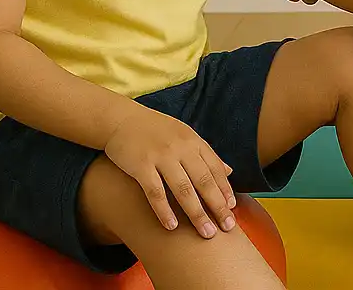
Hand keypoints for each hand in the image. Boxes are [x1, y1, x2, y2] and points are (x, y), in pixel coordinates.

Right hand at [104, 105, 236, 236]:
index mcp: (193, 141)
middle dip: (217, 206)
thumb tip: (229, 171)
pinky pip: (155, 192)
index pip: (215, 168)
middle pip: (204, 181)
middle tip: (227, 226)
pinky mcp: (141, 165)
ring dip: (196, 213)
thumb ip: (206, 154)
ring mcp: (161, 156)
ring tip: (206, 232)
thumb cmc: (156, 130)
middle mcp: (180, 148)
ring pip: (183, 189)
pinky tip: (172, 226)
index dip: (225, 189)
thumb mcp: (184, 135)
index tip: (232, 208)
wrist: (121, 119)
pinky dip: (164, 211)